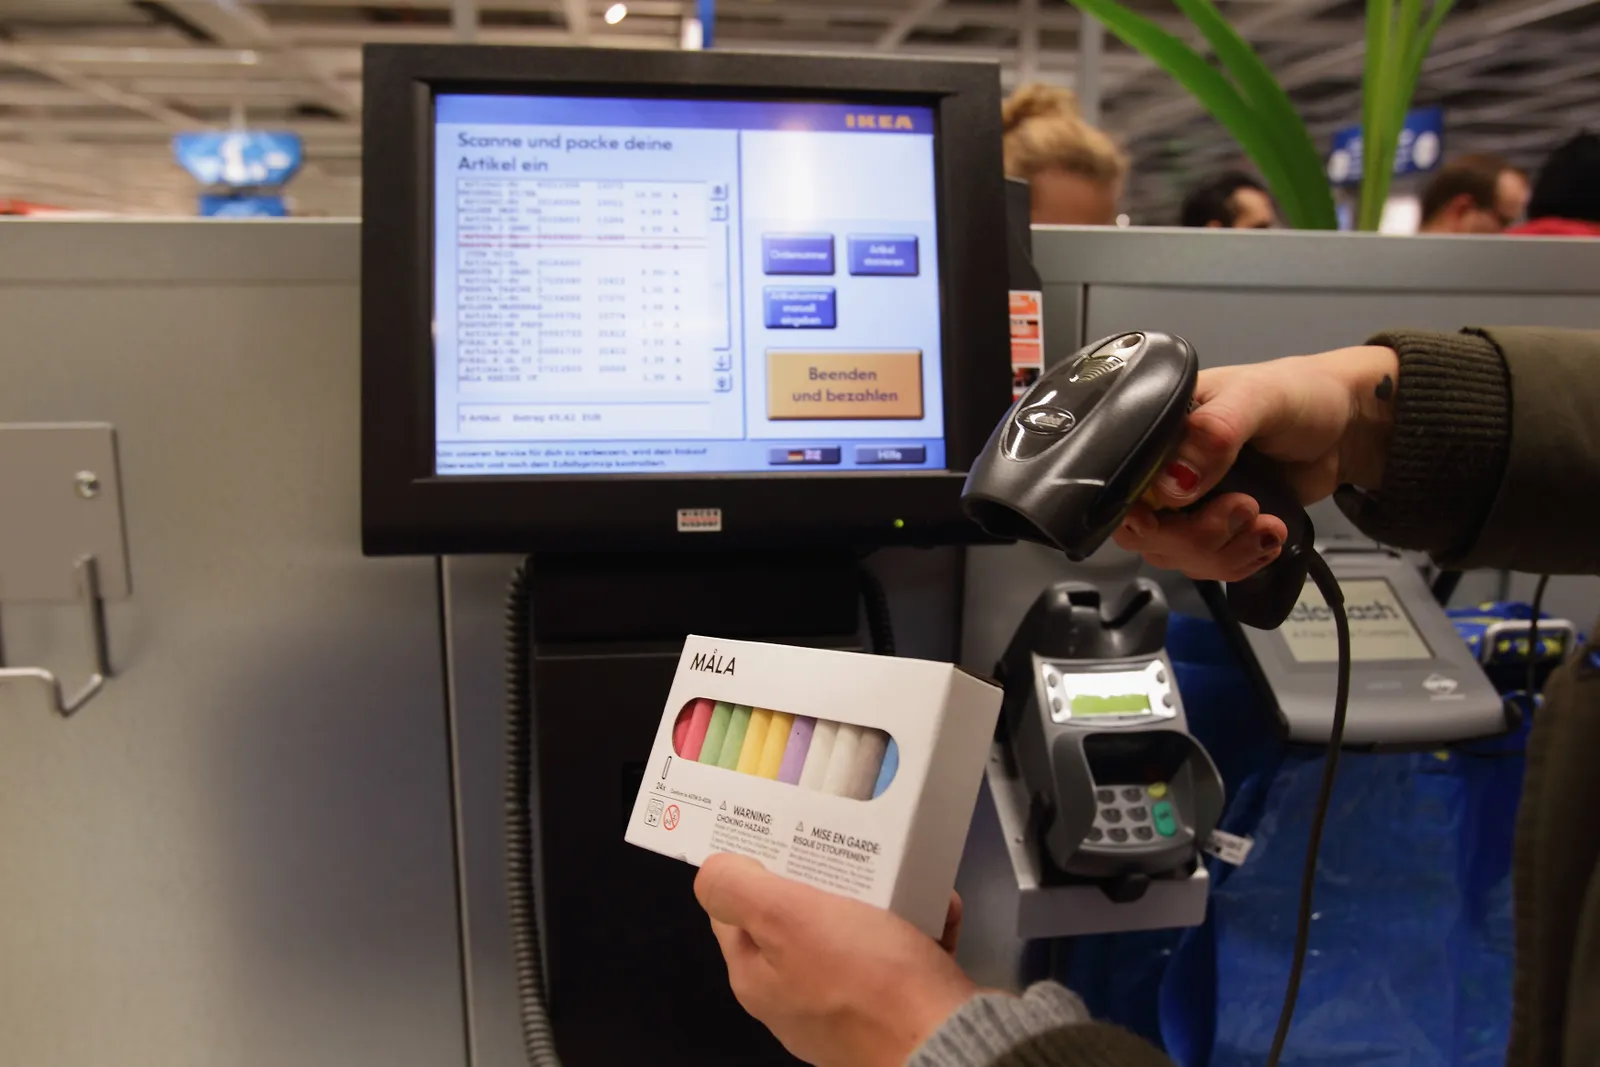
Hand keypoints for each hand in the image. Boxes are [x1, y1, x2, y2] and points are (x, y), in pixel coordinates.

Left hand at [694, 853, 975, 1066]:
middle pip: (798, 917)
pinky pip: (899, 955)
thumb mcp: (784, 917)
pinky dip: (917, 928)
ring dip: (881, 899)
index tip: (783, 832)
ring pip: (855, 932)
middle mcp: (792, 999)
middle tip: (850, 846)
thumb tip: (713, 871)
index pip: (734, 909)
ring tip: (902, 873)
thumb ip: (735, 888)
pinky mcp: (892, 1013)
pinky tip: (936, 908)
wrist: (943, 1041)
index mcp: (756, 978)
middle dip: (828, 878)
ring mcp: (844, 1010)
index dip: (753, 868)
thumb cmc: (863, 974)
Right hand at [1113, 345, 1397, 580]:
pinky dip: (1240, 562)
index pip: (1121, 485)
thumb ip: (1216, 432)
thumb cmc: (1300, 394)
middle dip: (1196, 536)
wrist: (1350, 426)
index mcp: (1158, 431)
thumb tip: (1174, 483)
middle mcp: (1165, 472)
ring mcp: (1192, 506)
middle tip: (1244, 508)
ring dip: (1226, 552)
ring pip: (1178, 557)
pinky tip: (1267, 538)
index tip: (1159, 524)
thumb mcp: (1258, 398)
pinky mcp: (1222, 531)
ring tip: (1266, 523)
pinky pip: (1211, 567)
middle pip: (1145, 533)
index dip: (1135, 512)